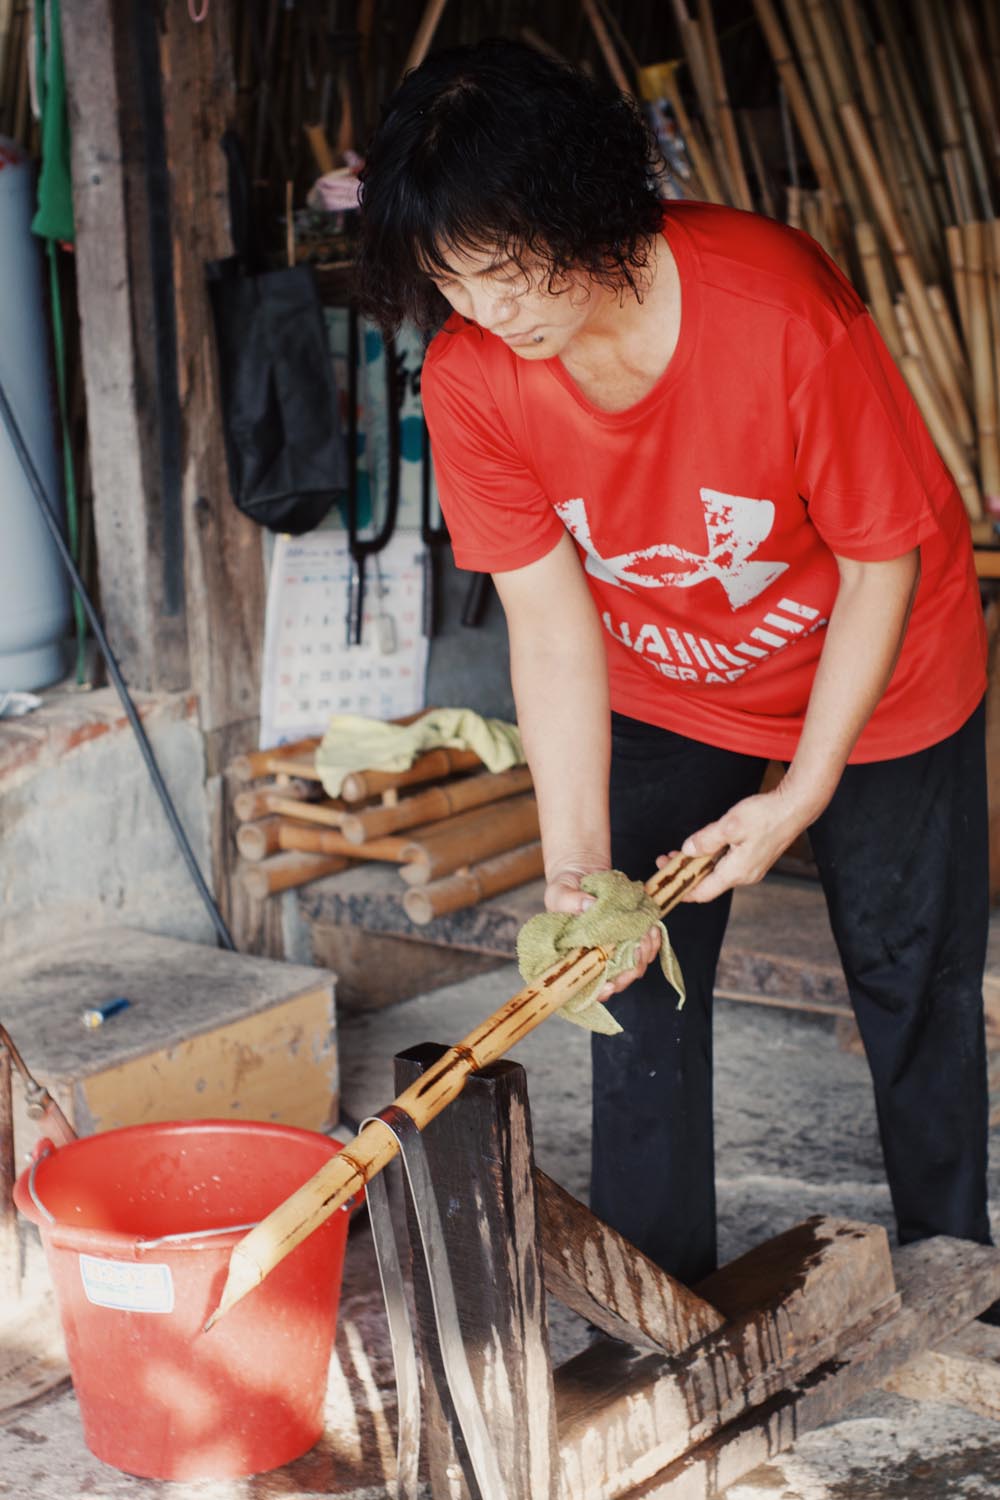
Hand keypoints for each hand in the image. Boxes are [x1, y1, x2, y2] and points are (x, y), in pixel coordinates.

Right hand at [544, 866, 662, 1001]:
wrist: (584, 875)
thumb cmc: (565, 888)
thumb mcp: (559, 892)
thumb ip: (568, 901)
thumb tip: (589, 906)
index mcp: (573, 957)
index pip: (585, 986)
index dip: (599, 990)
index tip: (610, 984)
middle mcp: (594, 959)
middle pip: (615, 981)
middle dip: (630, 970)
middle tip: (638, 947)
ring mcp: (614, 951)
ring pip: (633, 967)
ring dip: (645, 954)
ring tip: (646, 932)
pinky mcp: (629, 938)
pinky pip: (645, 948)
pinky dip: (652, 941)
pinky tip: (651, 927)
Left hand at [662, 783, 822, 903]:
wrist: (795, 807)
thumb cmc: (766, 815)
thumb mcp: (730, 825)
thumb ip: (706, 840)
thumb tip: (688, 850)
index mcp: (737, 872)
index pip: (703, 892)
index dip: (681, 891)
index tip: (664, 885)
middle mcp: (745, 875)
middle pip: (708, 883)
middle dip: (685, 874)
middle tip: (666, 860)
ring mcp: (751, 867)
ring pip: (717, 873)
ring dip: (697, 865)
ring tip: (680, 853)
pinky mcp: (755, 858)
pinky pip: (727, 865)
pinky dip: (711, 860)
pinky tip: (704, 848)